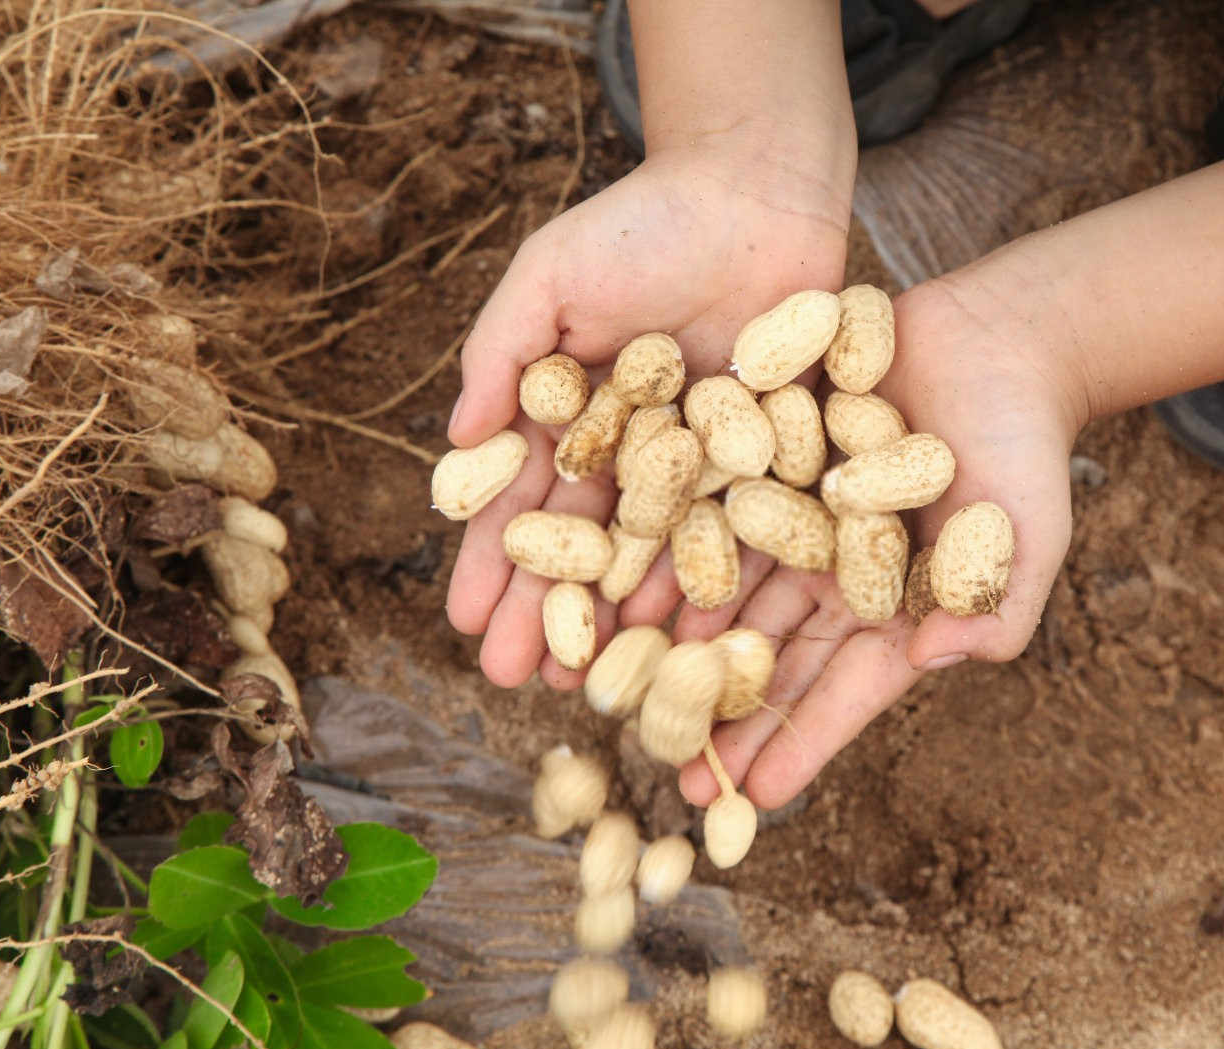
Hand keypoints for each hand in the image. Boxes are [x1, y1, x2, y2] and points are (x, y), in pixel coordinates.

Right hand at [445, 137, 851, 689]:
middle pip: (587, 547)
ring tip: (596, 682)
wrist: (756, 192)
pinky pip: (736, 533)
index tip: (466, 624)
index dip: (494, 565)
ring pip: (657, 556)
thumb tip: (454, 442)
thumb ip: (499, 355)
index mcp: (573, 417)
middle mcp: (634, 453)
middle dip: (550, 615)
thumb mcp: (548, 278)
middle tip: (518, 682)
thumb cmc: (641, 225)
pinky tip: (683, 636)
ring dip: (622, 620)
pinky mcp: (769, 461)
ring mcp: (702, 464)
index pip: (525, 504)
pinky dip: (710, 582)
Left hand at [676, 277, 1085, 808]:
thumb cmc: (1024, 446)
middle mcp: (837, 575)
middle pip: (775, 658)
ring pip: (732, 595)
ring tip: (629, 700)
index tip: (753, 800)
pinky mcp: (766, 460)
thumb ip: (995, 606)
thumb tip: (938, 662)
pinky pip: (710, 510)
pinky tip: (624, 592)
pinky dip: (670, 551)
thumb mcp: (1030, 533)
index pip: (845, 690)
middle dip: (728, 718)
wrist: (995, 337)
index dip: (801, 743)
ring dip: (682, 647)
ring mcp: (797, 521)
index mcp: (898, 608)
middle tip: (673, 777)